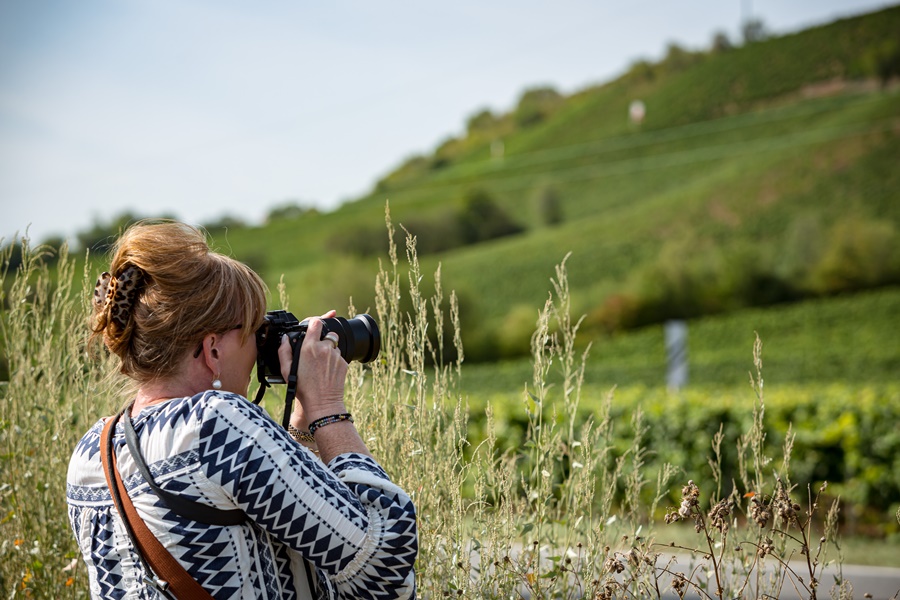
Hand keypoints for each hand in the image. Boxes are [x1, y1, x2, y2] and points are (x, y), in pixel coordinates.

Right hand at [277, 310, 348, 424]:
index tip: (312, 327)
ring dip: (328, 350)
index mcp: (309, 347)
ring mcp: (336, 355)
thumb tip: (285, 339)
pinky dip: (334, 360)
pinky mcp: (343, 363)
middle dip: (322, 339)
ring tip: (320, 364)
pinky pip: (339, 356)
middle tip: (315, 351)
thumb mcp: (286, 370)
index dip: (314, 323)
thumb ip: (284, 351)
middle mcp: (325, 348)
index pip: (316, 322)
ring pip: (334, 345)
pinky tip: (326, 371)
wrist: (322, 402)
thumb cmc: (302, 388)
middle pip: (327, 333)